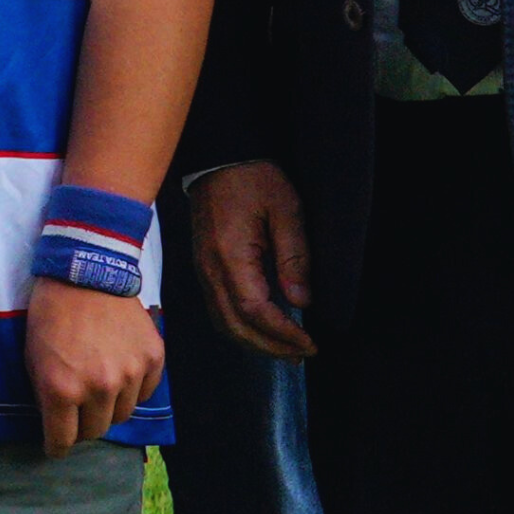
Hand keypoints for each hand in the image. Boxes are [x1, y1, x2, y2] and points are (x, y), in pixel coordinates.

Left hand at [24, 277, 164, 456]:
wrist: (86, 275)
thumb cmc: (51, 316)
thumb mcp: (32, 358)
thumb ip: (46, 394)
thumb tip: (55, 423)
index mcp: (62, 389)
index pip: (63, 440)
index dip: (56, 446)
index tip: (56, 447)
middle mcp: (99, 387)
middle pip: (95, 432)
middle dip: (82, 428)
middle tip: (76, 415)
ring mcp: (130, 373)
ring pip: (122, 415)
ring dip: (108, 409)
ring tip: (98, 390)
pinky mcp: (153, 359)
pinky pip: (145, 393)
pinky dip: (132, 390)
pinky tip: (120, 375)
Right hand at [189, 162, 314, 359]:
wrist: (220, 160)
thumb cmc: (254, 178)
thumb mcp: (286, 210)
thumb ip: (293, 256)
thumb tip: (301, 301)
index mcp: (230, 256)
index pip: (255, 310)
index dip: (283, 332)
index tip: (310, 342)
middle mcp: (210, 270)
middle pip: (235, 326)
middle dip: (270, 346)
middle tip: (303, 353)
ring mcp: (203, 272)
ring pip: (224, 323)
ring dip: (255, 342)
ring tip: (287, 349)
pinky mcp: (205, 269)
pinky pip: (219, 310)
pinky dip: (242, 328)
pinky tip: (263, 329)